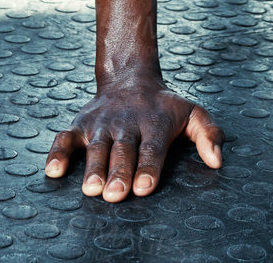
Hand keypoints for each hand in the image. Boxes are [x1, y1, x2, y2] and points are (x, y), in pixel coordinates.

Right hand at [44, 78, 224, 200]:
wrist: (130, 78)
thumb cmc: (164, 106)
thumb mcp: (192, 113)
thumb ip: (208, 134)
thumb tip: (218, 161)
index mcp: (154, 123)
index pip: (152, 148)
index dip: (148, 168)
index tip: (145, 187)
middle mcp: (126, 124)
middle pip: (122, 151)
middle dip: (118, 173)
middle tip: (115, 194)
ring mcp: (101, 124)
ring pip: (96, 147)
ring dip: (92, 168)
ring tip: (91, 189)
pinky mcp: (80, 125)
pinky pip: (65, 138)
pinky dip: (58, 153)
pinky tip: (54, 172)